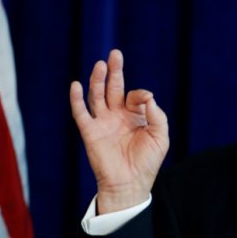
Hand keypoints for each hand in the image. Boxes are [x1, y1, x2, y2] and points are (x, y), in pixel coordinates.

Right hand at [70, 49, 169, 213]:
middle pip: (113, 88)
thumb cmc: (147, 162)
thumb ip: (156, 114)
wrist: (130, 184)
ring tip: (100, 65)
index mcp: (135, 116)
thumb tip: (147, 95)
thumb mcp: (160, 136)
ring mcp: (103, 123)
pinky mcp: (90, 132)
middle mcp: (117, 116)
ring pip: (97, 96)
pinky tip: (76, 85)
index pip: (135, 96)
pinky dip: (77, 99)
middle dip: (115, 71)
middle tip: (115, 54)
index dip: (140, 94)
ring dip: (97, 80)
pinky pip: (81, 113)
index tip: (145, 99)